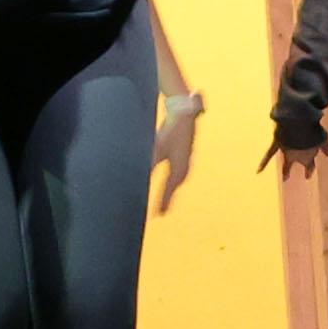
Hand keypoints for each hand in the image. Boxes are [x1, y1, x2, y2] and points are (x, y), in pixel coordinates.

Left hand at [152, 92, 202, 213]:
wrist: (184, 114)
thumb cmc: (170, 131)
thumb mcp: (157, 147)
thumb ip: (150, 163)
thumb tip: (140, 176)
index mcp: (179, 167)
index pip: (168, 189)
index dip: (163, 202)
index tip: (158, 215)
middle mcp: (185, 166)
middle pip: (175, 187)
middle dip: (168, 199)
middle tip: (162, 212)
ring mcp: (187, 159)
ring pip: (179, 180)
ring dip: (172, 190)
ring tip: (166, 200)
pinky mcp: (185, 153)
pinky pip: (179, 172)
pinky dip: (174, 180)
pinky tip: (171, 180)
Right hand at [260, 138, 327, 179]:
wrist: (298, 123)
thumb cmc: (313, 132)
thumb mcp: (323, 141)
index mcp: (307, 156)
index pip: (309, 166)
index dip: (309, 170)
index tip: (307, 177)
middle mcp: (296, 156)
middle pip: (293, 164)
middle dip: (290, 171)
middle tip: (286, 179)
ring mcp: (286, 151)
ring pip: (284, 160)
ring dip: (283, 168)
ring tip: (281, 175)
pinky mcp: (277, 144)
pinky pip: (269, 155)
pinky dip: (263, 163)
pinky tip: (259, 171)